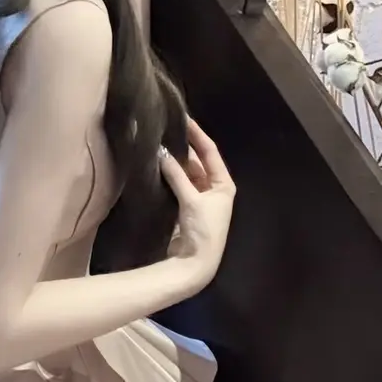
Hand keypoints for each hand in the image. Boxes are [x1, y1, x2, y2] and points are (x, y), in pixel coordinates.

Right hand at [161, 123, 235, 289]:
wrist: (196, 264)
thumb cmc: (203, 230)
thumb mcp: (192, 200)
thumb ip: (177, 175)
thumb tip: (161, 152)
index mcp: (224, 184)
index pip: (210, 152)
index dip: (197, 134)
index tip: (184, 118)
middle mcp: (214, 188)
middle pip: (198, 161)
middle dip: (184, 146)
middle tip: (166, 128)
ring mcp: (200, 198)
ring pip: (186, 172)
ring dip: (175, 160)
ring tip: (159, 141)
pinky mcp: (186, 207)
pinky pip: (178, 184)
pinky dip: (169, 175)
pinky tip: (157, 164)